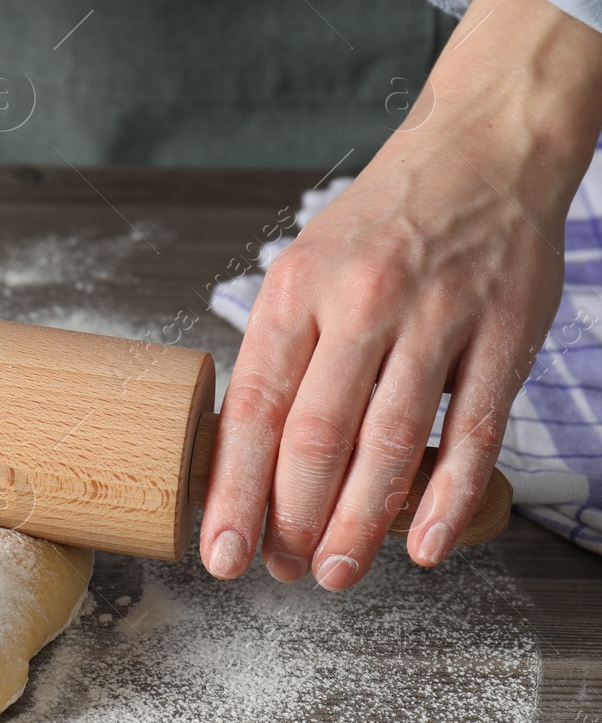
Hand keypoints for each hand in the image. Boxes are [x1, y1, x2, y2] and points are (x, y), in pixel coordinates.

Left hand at [201, 0, 601, 588]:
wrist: (481, 150)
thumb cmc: (379, 223)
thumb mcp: (304, 267)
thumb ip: (283, 353)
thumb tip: (244, 452)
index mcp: (295, 290)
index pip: (254, 408)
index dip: (234, 489)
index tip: (219, 547)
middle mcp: (361, 303)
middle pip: (316, 436)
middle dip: (291, 518)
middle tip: (281, 571)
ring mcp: (437, 318)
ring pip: (389, 443)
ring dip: (359, 522)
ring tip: (334, 572)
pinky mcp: (504, 334)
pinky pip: (472, 431)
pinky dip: (445, 497)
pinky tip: (420, 545)